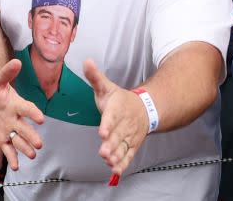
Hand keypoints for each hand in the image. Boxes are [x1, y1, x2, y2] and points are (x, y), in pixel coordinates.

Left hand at [0, 59, 44, 170]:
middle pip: (25, 129)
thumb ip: (6, 73)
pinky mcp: (2, 140)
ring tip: (32, 154)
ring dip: (26, 148)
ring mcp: (9, 130)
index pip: (27, 109)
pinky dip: (12, 158)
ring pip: (19, 141)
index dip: (33, 113)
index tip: (40, 118)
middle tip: (39, 144)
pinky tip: (15, 166)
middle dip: (32, 136)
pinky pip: (8, 150)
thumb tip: (17, 61)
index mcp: (17, 105)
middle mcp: (16, 119)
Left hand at [83, 60, 148, 175]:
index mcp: (117, 109)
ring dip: (116, 155)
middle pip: (118, 135)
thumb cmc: (120, 99)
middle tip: (103, 152)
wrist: (145, 109)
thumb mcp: (106, 86)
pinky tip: (116, 170)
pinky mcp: (131, 145)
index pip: (112, 117)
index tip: (103, 132)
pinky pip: (128, 155)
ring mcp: (129, 136)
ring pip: (123, 147)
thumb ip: (95, 77)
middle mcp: (124, 124)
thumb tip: (86, 61)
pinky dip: (123, 163)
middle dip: (111, 144)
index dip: (108, 124)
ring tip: (109, 162)